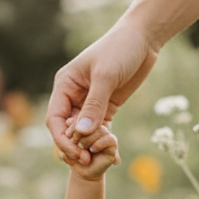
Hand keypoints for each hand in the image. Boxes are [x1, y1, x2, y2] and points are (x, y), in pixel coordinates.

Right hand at [47, 19, 156, 164]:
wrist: (144, 37)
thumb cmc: (120, 49)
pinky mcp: (105, 107)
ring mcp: (89, 103)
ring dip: (89, 145)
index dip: (61, 139)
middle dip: (75, 145)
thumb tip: (81, 133)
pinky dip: (103, 141)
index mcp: (64, 86)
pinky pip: (99, 130)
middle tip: (88, 160)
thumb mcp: (106, 76)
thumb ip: (93, 105)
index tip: (76, 153)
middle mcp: (72, 96)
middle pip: (66, 129)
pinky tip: (112, 153)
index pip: (54, 118)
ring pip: (82, 132)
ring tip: (99, 158)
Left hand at [62, 123, 119, 180]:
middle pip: (90, 120)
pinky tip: (92, 149)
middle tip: (75, 143)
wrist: (83, 171)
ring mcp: (105, 132)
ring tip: (82, 147)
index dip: (72, 125)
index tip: (67, 135)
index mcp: (85, 120)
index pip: (79, 115)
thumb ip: (66, 134)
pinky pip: (109, 139)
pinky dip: (98, 144)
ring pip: (99, 129)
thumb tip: (69, 121)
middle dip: (79, 133)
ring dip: (87, 140)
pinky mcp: (112, 143)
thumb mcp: (65, 145)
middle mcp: (96, 123)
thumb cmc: (73, 157)